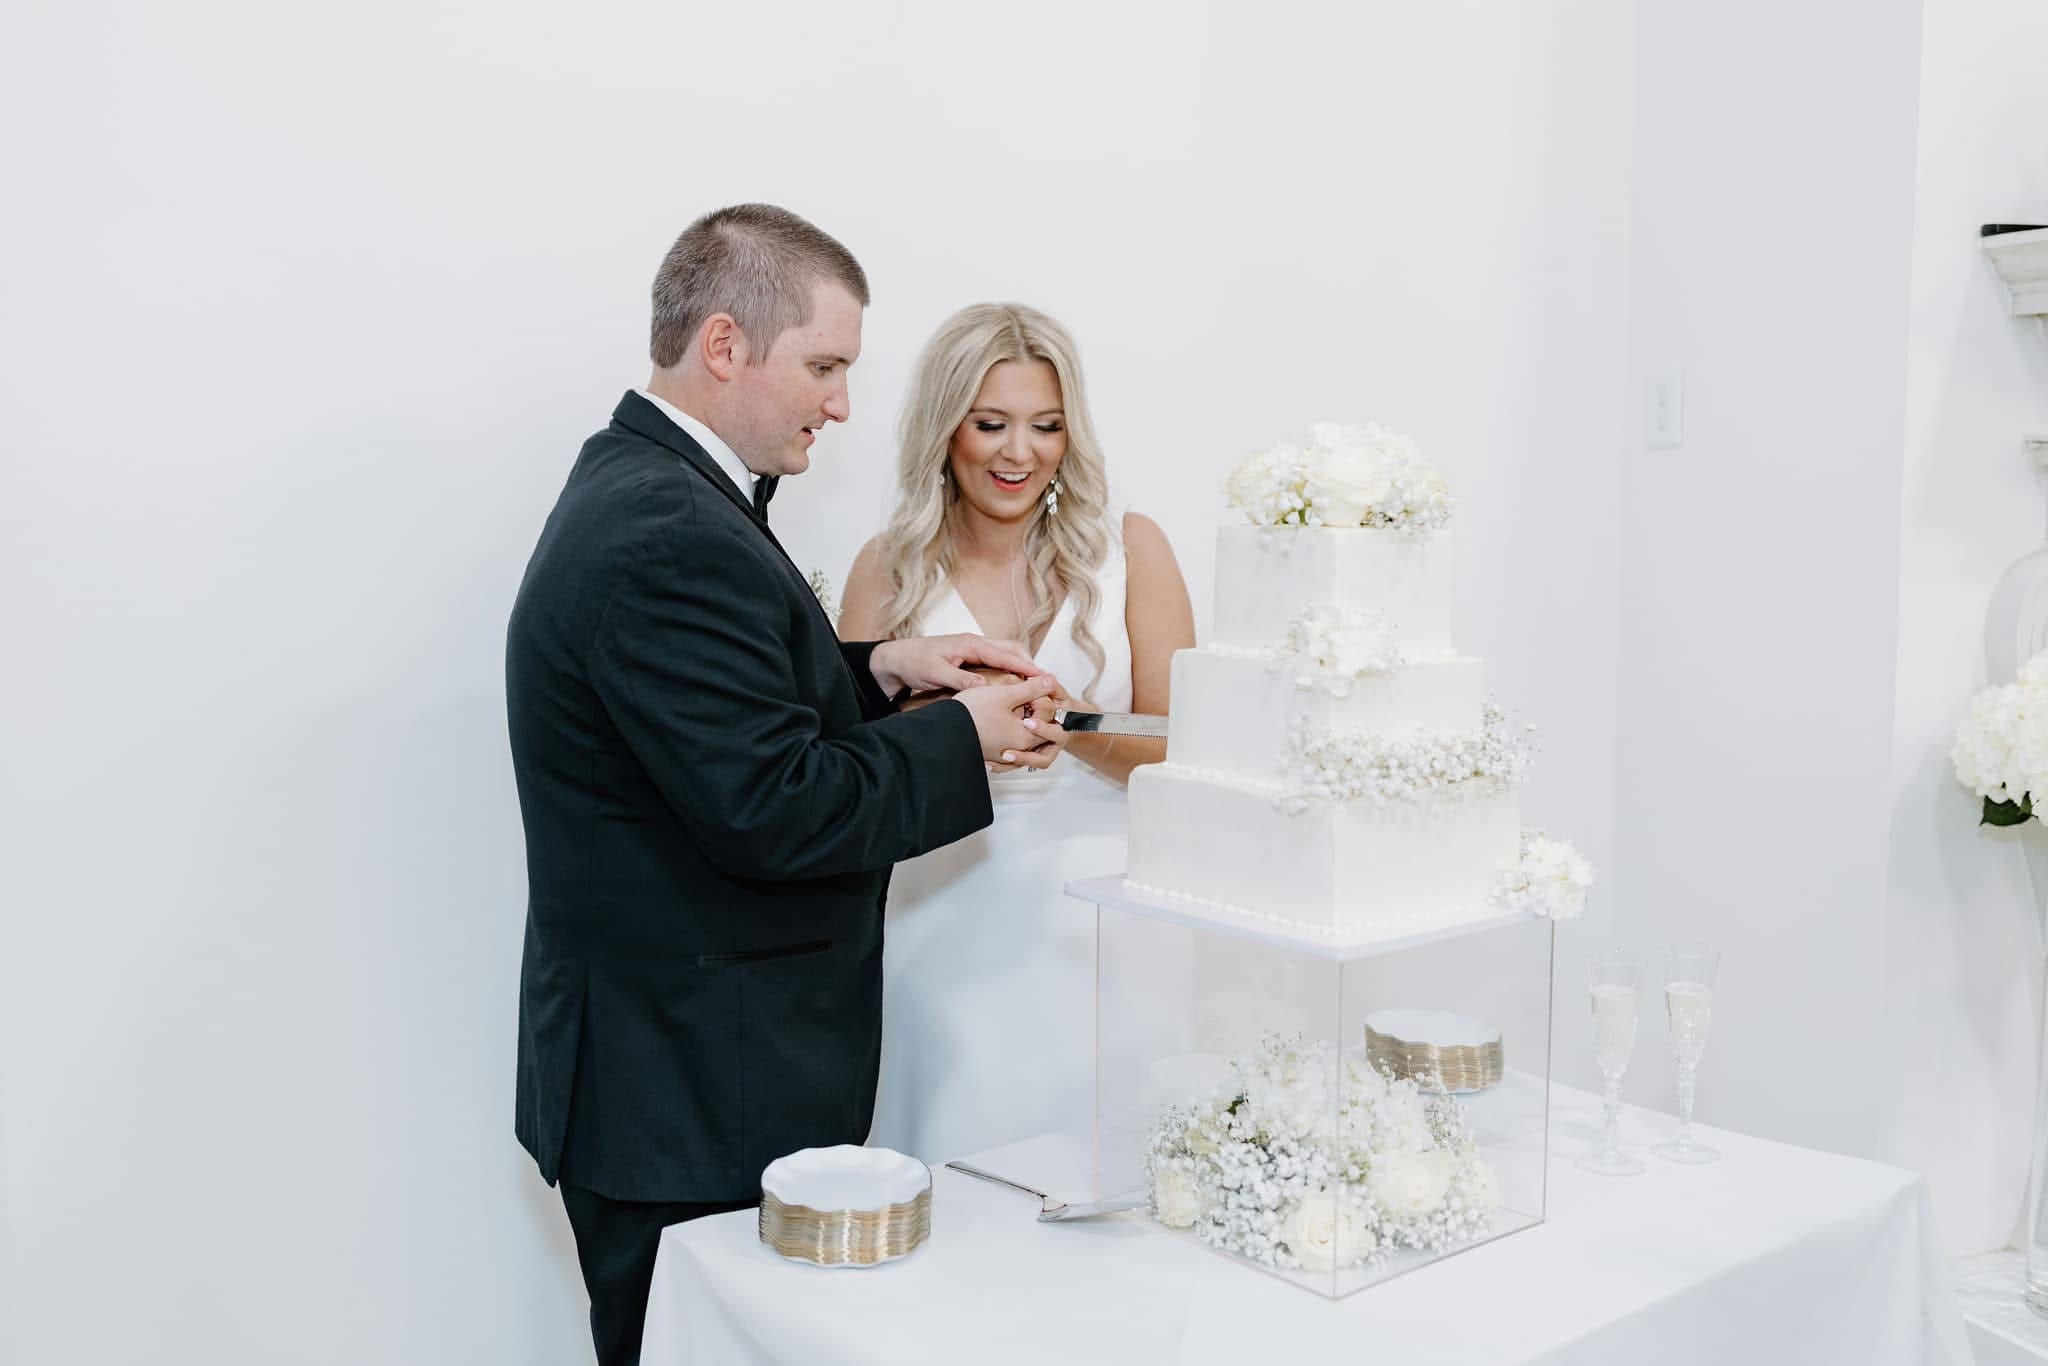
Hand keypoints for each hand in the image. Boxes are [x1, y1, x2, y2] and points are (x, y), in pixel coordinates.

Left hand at [870, 635, 1041, 696]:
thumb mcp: (936, 674)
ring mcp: (973, 649)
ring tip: (1034, 684)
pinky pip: (996, 660)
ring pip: (1006, 653)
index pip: (1006, 654)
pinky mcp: (969, 657)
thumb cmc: (913, 663)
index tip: (1044, 677)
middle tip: (1044, 682)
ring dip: (1020, 665)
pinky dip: (1009, 668)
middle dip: (1029, 663)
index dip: (1026, 666)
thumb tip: (986, 690)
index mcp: (970, 644)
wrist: (895, 659)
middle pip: (1012, 649)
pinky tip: (1013, 682)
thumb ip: (961, 681)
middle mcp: (975, 643)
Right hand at [952, 674, 1064, 768]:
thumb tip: (1051, 680)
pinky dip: (1008, 731)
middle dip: (1033, 710)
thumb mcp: (1004, 694)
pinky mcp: (991, 755)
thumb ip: (1031, 688)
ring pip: (1023, 736)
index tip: (1028, 687)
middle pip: (1038, 728)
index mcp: (1024, 737)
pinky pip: (1009, 744)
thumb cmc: (969, 714)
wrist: (939, 731)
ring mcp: (1003, 755)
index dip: (1042, 698)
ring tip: (1007, 704)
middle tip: (1019, 695)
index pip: (1048, 717)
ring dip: (1020, 720)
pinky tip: (996, 717)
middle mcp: (1016, 751)